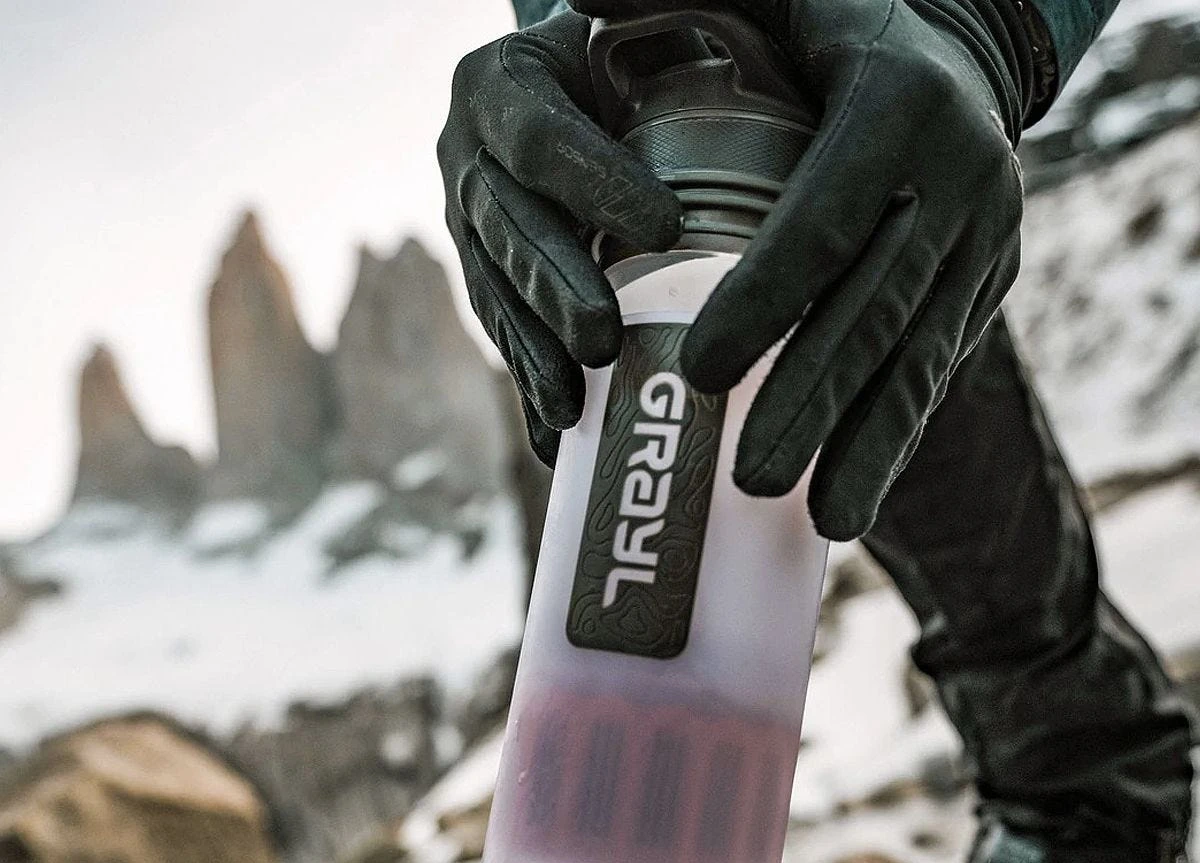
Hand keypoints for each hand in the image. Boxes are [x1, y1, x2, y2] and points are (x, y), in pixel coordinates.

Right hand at [437, 8, 681, 465]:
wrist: (579, 96)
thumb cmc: (631, 67)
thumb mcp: (646, 42)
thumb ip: (669, 56)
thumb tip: (744, 73)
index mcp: (499, 85)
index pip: (539, 136)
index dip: (594, 182)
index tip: (667, 226)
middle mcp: (466, 157)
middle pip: (506, 229)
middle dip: (553, 289)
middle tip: (602, 339)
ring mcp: (468, 226)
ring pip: (494, 294)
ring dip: (533, 355)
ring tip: (572, 408)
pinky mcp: (484, 279)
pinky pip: (502, 334)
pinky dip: (531, 385)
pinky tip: (556, 438)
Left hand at [575, 0, 1030, 539]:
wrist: (956, 51)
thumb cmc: (828, 29)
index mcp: (900, 104)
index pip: (823, 218)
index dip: (765, 299)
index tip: (698, 373)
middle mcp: (962, 175)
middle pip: (873, 308)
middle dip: (811, 398)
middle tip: (748, 475)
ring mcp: (985, 240)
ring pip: (919, 357)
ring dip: (866, 444)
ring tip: (821, 521)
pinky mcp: (988, 287)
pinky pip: (939, 374)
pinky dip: (895, 443)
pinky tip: (853, 505)